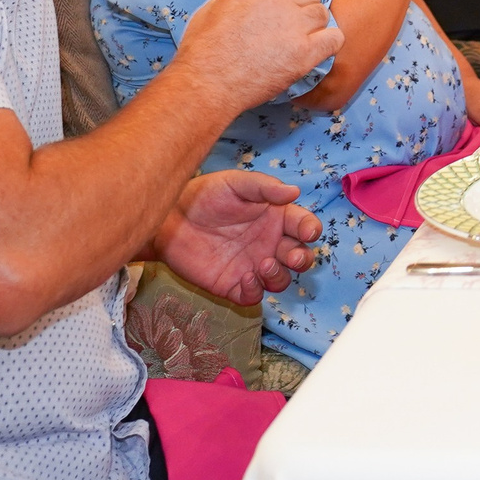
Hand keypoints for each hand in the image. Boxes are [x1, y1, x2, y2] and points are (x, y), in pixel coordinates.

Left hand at [153, 169, 322, 303]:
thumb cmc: (204, 196)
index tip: (307, 232)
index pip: (303, 225)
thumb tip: (294, 191)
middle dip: (303, 259)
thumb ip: (264, 186)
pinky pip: (253, 296)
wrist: (169, 219)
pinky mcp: (233, 284)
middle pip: (299, 257)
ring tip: (263, 264)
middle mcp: (269, 243)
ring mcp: (252, 265)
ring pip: (280, 280)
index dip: (310, 229)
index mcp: (276, 217)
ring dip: (279, 275)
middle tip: (294, 257)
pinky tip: (247, 277)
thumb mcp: (235, 183)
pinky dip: (256, 291)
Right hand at [178, 0, 344, 109]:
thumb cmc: (203, 48)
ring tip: (302, 37)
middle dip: (305, 3)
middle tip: (294, 20)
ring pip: (323, 14)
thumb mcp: (216, 5)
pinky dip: (330, 43)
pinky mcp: (305, 54)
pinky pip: (335, 39)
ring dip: (315, 24)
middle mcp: (280, 1)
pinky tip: (318, 49)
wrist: (207, 83)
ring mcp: (295, 27)